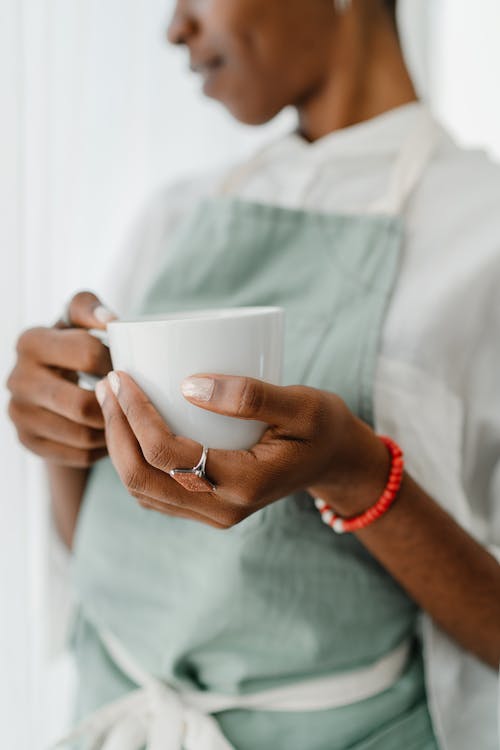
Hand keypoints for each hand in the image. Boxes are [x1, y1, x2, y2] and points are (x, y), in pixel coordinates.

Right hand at [6, 291, 116, 467]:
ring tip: (130, 419)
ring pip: (82, 435)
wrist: (48, 380)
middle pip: (82, 404)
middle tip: (135, 401)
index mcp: (31, 342)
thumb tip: (110, 320)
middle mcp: (17, 379)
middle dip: (115, 406)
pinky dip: (103, 448)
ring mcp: (19, 414)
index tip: (131, 366)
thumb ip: (90, 308)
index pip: (88, 354)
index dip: (118, 362)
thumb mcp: (77, 320)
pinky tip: (114, 434)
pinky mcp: (28, 441)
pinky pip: (78, 455)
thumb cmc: (72, 344)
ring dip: (113, 431)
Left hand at [95, 371, 389, 526]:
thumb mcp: (302, 405)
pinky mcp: (207, 506)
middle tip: (108, 385)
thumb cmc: (323, 427)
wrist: (334, 461)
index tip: (123, 376)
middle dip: (116, 430)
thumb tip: (188, 385)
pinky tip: (130, 426)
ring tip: (111, 401)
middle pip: (143, 478)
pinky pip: (155, 491)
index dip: (136, 415)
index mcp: (244, 483)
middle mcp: (222, 507)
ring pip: (143, 489)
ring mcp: (213, 512)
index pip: (168, 455)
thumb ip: (251, 396)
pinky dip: (133, 459)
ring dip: (119, 446)